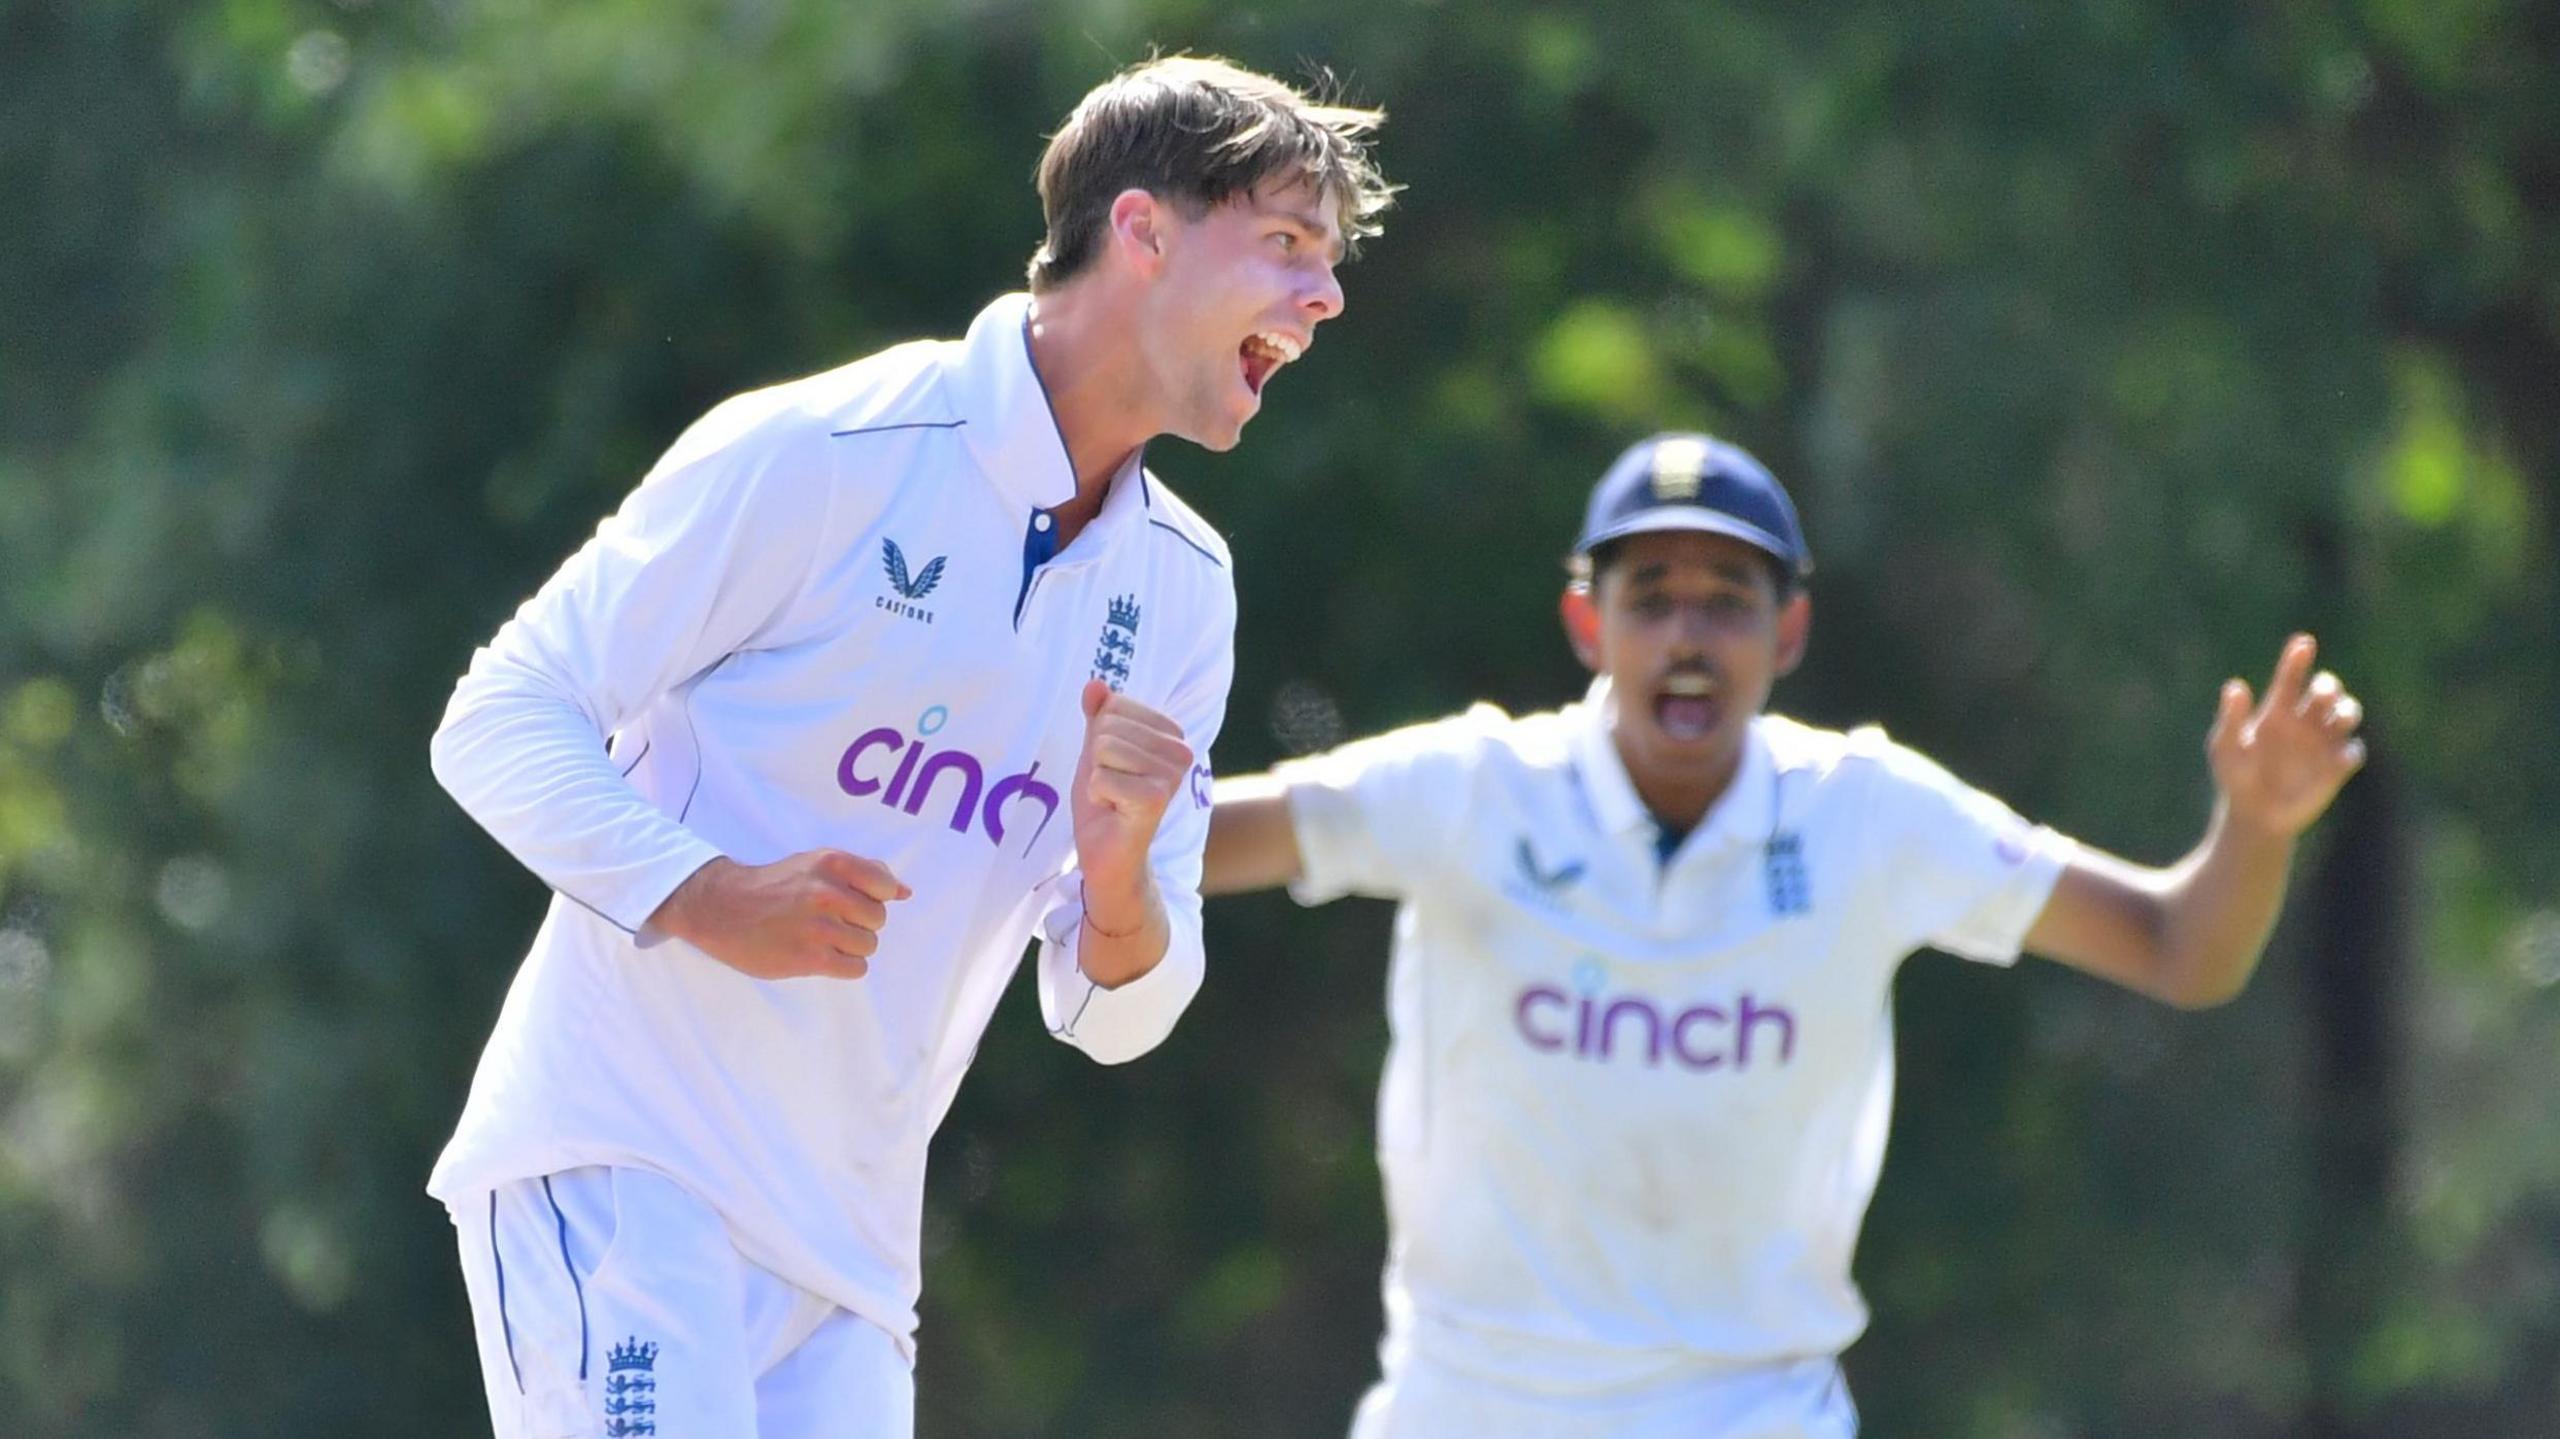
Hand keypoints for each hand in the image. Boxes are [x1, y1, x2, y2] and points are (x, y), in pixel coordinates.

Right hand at [648, 851, 909, 979]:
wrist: (722, 908)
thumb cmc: (775, 884)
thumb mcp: (816, 863)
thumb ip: (863, 872)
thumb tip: (905, 891)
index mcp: (833, 864)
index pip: (885, 887)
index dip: (874, 898)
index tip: (850, 902)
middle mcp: (827, 893)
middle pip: (878, 919)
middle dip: (860, 923)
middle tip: (831, 922)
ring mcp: (818, 927)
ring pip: (868, 945)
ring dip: (851, 947)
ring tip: (823, 939)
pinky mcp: (809, 958)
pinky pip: (855, 968)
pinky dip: (844, 966)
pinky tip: (822, 956)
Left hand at [1071, 679, 1191, 924]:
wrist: (1108, 855)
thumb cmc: (1106, 802)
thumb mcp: (1097, 751)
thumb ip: (1098, 717)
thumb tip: (1095, 684)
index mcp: (1171, 735)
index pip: (1114, 707)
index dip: (1100, 739)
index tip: (1114, 768)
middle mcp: (1181, 751)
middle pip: (1107, 728)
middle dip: (1097, 760)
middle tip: (1112, 788)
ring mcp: (1171, 776)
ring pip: (1103, 750)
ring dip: (1097, 778)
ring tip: (1114, 799)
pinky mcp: (1156, 799)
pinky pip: (1101, 778)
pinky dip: (1096, 797)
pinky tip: (1114, 812)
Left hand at [2208, 633, 2367, 838]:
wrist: (2254, 815)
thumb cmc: (2235, 778)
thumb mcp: (2226, 748)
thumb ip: (2231, 718)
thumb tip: (2234, 686)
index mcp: (2276, 712)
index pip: (2290, 678)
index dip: (2297, 659)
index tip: (2303, 642)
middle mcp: (2304, 721)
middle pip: (2326, 691)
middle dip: (2328, 687)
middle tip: (2320, 693)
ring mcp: (2323, 742)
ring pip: (2348, 713)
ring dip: (2348, 710)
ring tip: (2340, 715)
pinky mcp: (2336, 767)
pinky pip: (2353, 751)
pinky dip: (2350, 751)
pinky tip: (2341, 757)